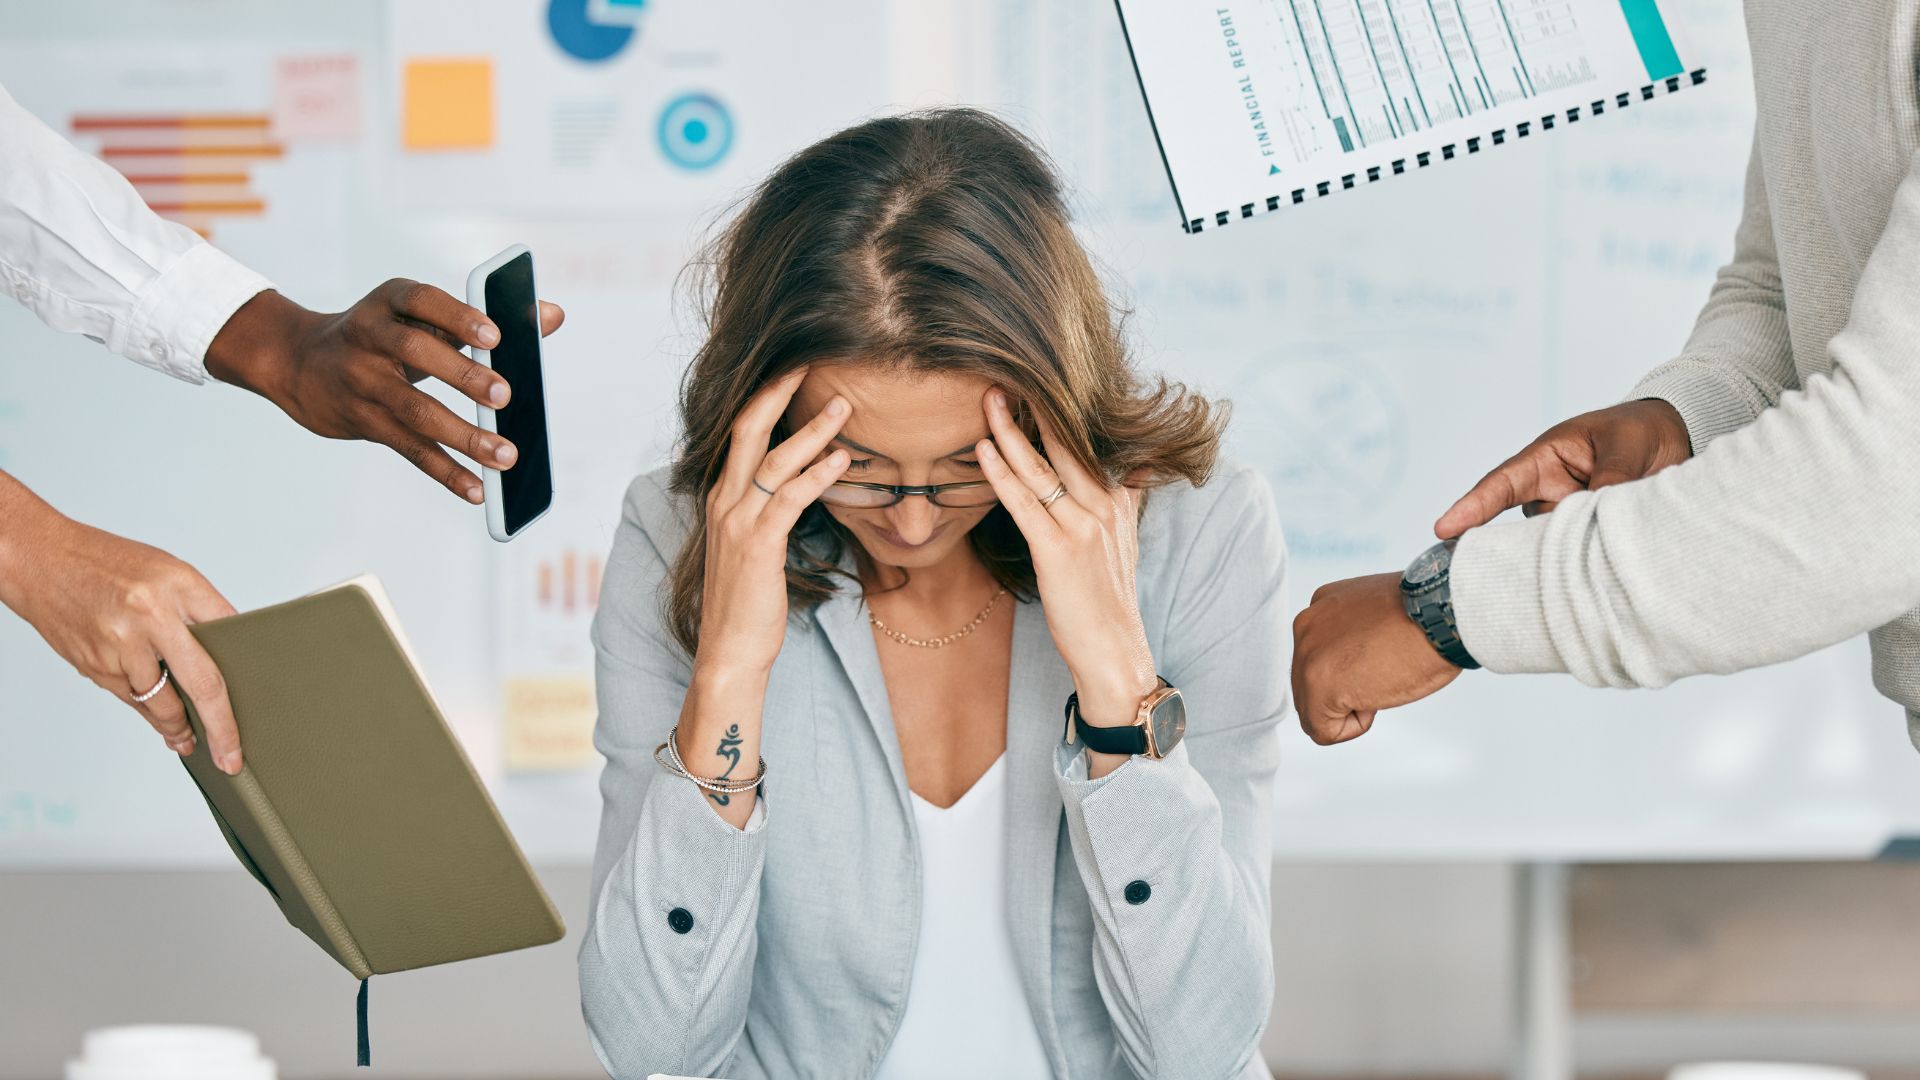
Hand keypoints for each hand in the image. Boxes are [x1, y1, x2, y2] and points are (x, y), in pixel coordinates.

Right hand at [0, 478, 242, 772]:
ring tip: (190, 740)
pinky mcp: (94, 666)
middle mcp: (150, 617)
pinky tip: (160, 722)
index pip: (229, 639)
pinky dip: (147, 712)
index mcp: (177, 586)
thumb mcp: (169, 571)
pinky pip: (131, 699)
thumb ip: (201, 609)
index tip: (258, 704)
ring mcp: (119, 646)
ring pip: (160, 703)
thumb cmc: (109, 563)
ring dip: (178, 727)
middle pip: (201, 684)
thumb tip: (232, 651)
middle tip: (231, 758)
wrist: (40, 560)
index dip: (247, 672)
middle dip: (219, 728)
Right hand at [205, 281, 565, 503]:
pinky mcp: (363, 421)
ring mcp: (363, 381)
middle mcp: (370, 337)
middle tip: (505, 395)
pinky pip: (409, 449)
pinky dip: (445, 471)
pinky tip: (477, 489)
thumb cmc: (386, 335)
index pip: (422, 300)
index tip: (494, 336)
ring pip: (415, 410)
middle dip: (463, 375)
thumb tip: (553, 315)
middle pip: (416, 353)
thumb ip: (486, 318)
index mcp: (390, 301)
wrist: (301, 362)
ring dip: (463, 436)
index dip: (457, 316)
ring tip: (505, 456)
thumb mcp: (421, 315)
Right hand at [674, 369, 850, 828]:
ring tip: (846, 405)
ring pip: (773, 459)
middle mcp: (724, 501)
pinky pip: (789, 499)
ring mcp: (738, 522)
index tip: (796, 370)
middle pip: (747, 428)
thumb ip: (769, 512)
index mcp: (722, 497)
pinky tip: (843, 460)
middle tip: (811, 361)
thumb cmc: (749, 603)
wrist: (729, 653)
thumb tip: (800, 487)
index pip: (740, 433)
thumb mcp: (755, 548)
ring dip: (812, 429)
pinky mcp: (758, 545)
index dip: (766, 398)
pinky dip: (817, 474)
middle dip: (778, 391)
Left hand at [975, 389, 1154, 775]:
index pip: (1085, 441)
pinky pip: (1025, 502)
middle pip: (1065, 443)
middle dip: (1033, 406)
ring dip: (1010, 430)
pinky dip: (1002, 473)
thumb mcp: (1125, 540)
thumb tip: (1138, 463)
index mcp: (1116, 499)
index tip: (1032, 376)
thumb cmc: (1109, 599)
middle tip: (1003, 368)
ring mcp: (1083, 527)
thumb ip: (1128, 496)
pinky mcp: (1059, 551)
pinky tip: (983, 450)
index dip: (1058, 409)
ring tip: (986, 396)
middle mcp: (1103, 505)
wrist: (1114, 652)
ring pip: (1042, 468)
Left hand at [1290, 573, 1460, 745]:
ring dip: (1349, 708)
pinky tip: (1375, 699)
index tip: (1382, 658)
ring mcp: (1308, 657)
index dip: (1354, 672)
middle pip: (1309, 685)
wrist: (1440, 615)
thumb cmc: (1427, 616)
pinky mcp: (1318, 687)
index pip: (1318, 659)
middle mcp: (1307, 628)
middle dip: (1346, 691)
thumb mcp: (1378, 616)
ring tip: (1381, 681)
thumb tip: (1355, 667)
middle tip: (1384, 672)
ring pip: (1313, 710)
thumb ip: (1354, 636)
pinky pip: (1323, 730)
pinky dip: (1353, 727)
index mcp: (1322, 609)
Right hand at [1435, 399, 1690, 537]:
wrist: (1673, 439)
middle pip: (1523, 527)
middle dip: (1530, 545)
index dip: (1472, 507)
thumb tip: (1593, 518)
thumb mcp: (1625, 446)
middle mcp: (1548, 491)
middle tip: (1555, 556)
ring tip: (1604, 544)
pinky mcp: (1586, 535)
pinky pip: (1578, 553)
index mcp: (1546, 459)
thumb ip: (1610, 479)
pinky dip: (1589, 559)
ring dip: (1572, 550)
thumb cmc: (1639, 431)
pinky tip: (1606, 563)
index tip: (1442, 529)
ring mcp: (1565, 516)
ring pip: (1553, 545)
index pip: (1501, 484)